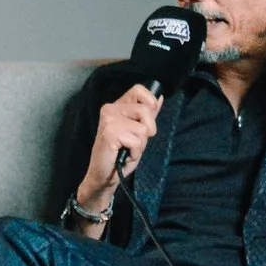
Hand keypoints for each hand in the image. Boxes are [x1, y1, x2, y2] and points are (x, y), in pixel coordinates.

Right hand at [81, 83, 162, 209]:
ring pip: (144, 128)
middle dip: (148, 130)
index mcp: (117, 106)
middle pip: (146, 110)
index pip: (139, 89)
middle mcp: (110, 109)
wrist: (104, 175)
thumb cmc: (121, 154)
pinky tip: (124, 154)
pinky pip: (137, 141)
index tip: (145, 121)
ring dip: (140, 143)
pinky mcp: (110, 133)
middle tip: (134, 141)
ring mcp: (109, 120)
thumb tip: (160, 97)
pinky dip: (135, 152)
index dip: (150, 103)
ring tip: (128, 148)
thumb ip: (148, 114)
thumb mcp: (138, 132)